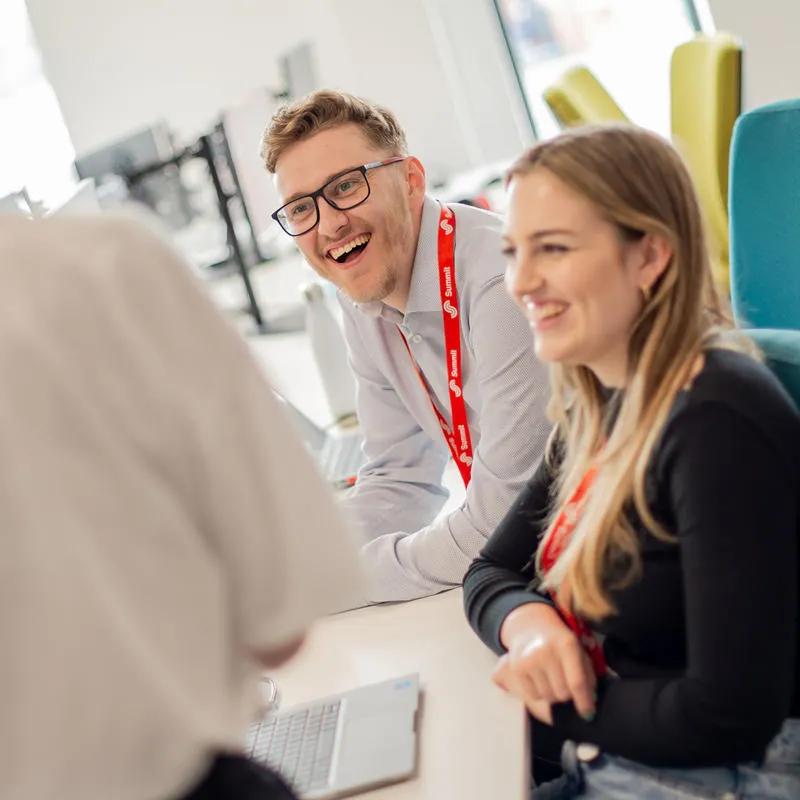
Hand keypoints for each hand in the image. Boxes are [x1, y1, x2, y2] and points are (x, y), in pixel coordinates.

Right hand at [497, 603, 596, 720]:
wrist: (531, 628)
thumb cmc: (560, 643)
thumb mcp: (579, 651)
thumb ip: (587, 674)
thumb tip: (590, 700)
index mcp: (566, 644)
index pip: (576, 681)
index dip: (584, 702)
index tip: (588, 715)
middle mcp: (545, 651)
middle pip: (562, 693)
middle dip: (568, 696)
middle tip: (567, 687)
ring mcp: (528, 660)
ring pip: (547, 697)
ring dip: (553, 695)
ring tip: (552, 680)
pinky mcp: (516, 668)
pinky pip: (532, 696)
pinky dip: (539, 694)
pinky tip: (539, 680)